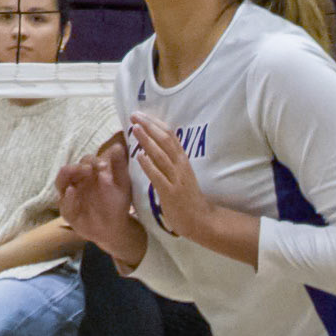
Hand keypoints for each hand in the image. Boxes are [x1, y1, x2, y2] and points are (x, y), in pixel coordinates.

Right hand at [57, 135, 143, 259]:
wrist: (115, 229)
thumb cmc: (117, 203)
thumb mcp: (122, 184)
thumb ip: (118, 166)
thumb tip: (118, 146)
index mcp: (87, 174)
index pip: (86, 161)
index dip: (93, 161)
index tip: (104, 165)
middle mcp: (75, 182)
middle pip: (70, 169)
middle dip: (77, 167)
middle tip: (89, 168)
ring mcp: (69, 197)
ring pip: (61, 182)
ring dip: (67, 175)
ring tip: (74, 172)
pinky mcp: (68, 212)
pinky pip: (64, 204)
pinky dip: (68, 198)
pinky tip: (73, 192)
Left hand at [131, 113, 212, 241]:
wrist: (201, 220)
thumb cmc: (187, 196)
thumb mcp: (179, 174)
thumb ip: (168, 160)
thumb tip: (152, 144)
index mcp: (182, 160)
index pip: (170, 136)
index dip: (155, 123)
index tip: (141, 114)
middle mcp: (181, 166)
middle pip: (165, 141)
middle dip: (149, 126)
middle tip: (134, 115)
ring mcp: (176, 179)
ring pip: (161, 155)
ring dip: (147, 140)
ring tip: (135, 129)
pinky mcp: (171, 193)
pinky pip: (158, 176)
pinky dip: (149, 165)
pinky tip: (139, 156)